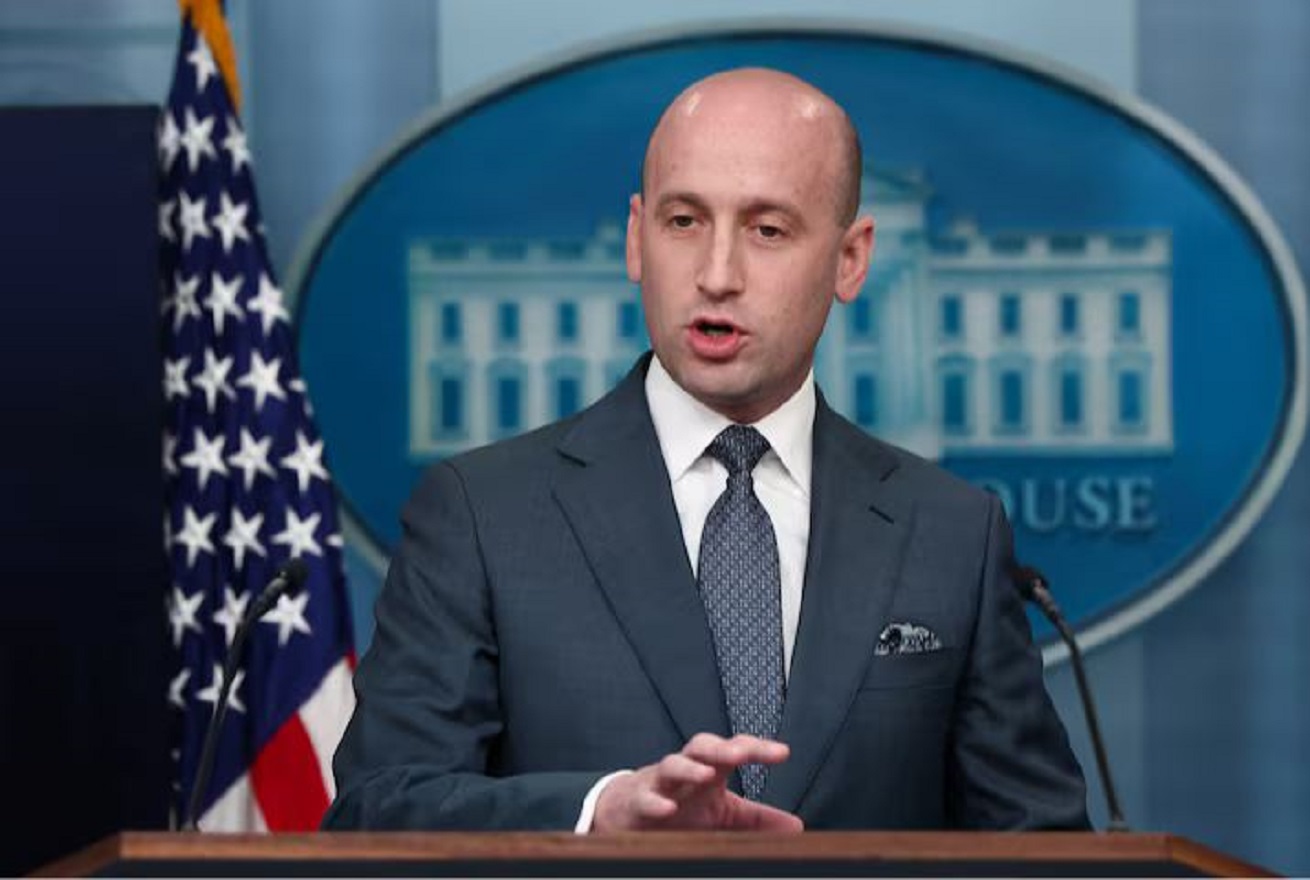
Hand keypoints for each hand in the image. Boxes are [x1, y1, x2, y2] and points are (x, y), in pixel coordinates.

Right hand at [591, 733, 802, 831]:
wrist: (632, 812)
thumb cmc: (682, 807)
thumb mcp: (724, 813)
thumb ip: (757, 819)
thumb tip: (796, 826)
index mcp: (711, 768)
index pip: (736, 749)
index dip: (759, 749)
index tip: (783, 753)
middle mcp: (686, 769)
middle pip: (702, 746)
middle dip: (720, 747)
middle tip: (740, 754)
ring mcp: (660, 783)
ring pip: (671, 764)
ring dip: (689, 768)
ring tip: (705, 775)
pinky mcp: (637, 801)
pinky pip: (644, 798)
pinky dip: (655, 802)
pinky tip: (667, 808)